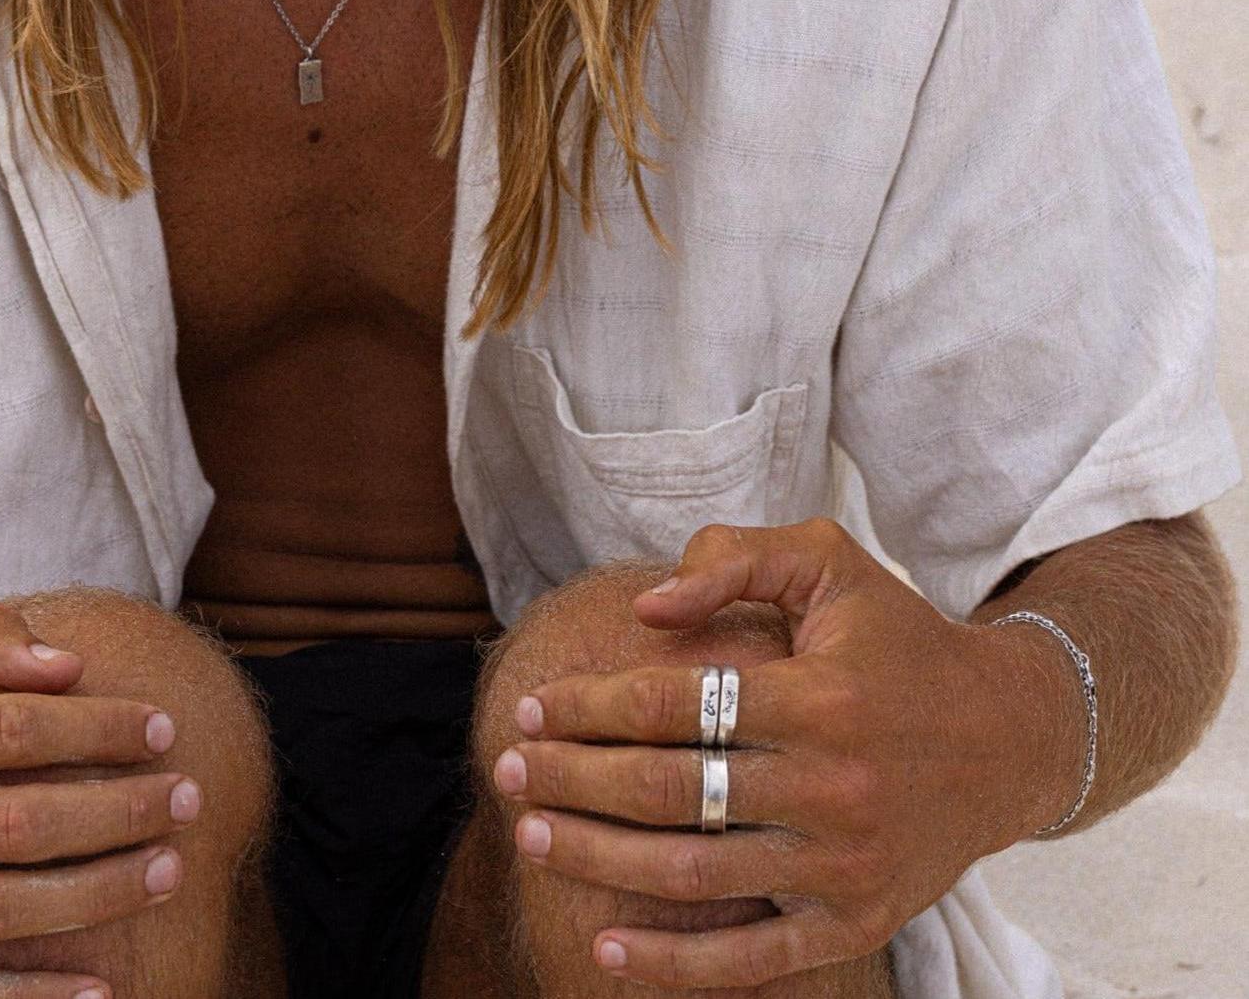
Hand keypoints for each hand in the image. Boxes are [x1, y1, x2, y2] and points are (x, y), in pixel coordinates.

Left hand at [493, 518, 1082, 988]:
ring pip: (692, 871)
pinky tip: (606, 948)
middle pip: (667, 789)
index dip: (590, 705)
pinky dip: (676, 964)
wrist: (1012, 738)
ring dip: (596, 859)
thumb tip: (646, 606)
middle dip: (572, 779)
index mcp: (817, 695)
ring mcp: (844, 864)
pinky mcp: (856, 922)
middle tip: (507, 767)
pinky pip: (754, 957)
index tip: (534, 706)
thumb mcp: (829, 562)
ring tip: (528, 835)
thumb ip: (734, 560)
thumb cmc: (899, 639)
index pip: (673, 703)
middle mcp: (832, 785)